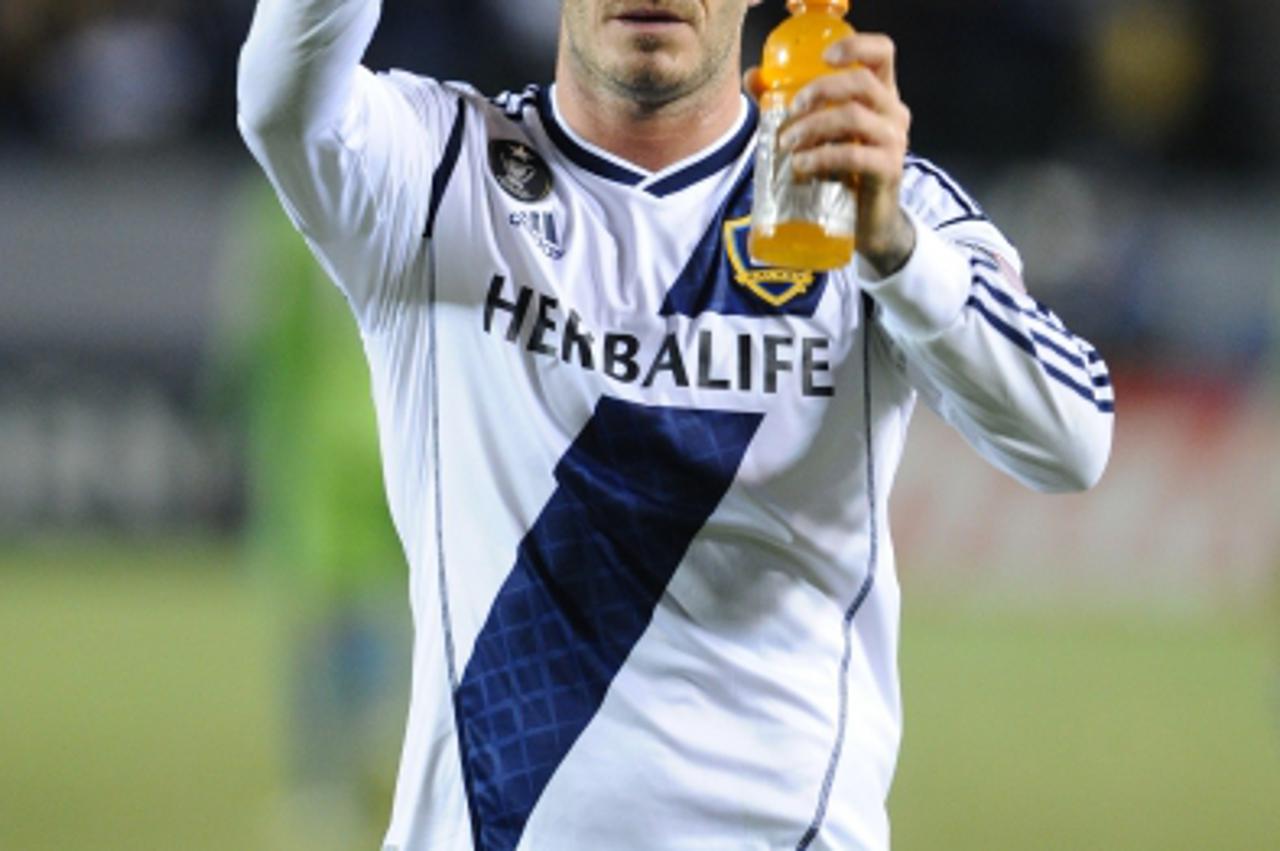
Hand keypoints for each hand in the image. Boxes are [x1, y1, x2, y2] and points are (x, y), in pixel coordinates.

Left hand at [744, 33, 914, 275]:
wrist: (869, 222)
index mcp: (880, 95)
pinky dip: (822, 157)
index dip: (856, 46)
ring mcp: (894, 141)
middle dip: (819, 90)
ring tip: (787, 144)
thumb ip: (790, 104)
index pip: (882, 53)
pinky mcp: (888, 170)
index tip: (824, 58)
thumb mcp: (821, 132)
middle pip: (861, 82)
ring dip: (813, 126)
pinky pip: (854, 155)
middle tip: (791, 109)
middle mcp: (893, 112)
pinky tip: (801, 165)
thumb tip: (752, 78)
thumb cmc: (843, 170)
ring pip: (854, 117)